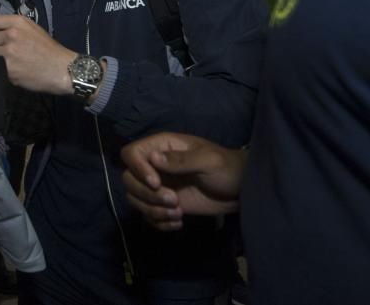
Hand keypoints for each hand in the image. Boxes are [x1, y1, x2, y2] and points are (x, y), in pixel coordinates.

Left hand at [0, 14, 74, 94]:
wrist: (62, 69)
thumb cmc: (48, 49)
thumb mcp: (32, 29)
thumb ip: (13, 27)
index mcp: (17, 22)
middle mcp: (11, 34)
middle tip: (2, 52)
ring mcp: (9, 52)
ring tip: (7, 62)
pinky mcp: (8, 69)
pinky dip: (0, 70)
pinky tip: (12, 71)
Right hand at [120, 132, 245, 230]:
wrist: (240, 191)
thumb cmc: (227, 168)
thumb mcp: (208, 161)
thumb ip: (181, 160)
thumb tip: (153, 158)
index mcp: (161, 147)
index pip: (131, 153)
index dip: (137, 168)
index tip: (156, 183)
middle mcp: (154, 166)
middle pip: (128, 179)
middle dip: (147, 195)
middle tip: (174, 201)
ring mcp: (158, 186)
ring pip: (135, 199)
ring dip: (152, 210)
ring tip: (178, 213)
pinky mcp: (163, 205)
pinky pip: (147, 215)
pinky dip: (159, 222)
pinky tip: (179, 222)